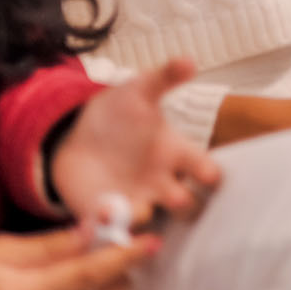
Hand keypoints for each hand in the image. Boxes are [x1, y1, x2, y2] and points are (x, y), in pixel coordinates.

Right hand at [0, 227, 155, 289]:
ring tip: (115, 275)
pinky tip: (97, 285)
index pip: (89, 272)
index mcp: (30, 289)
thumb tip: (92, 230)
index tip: (153, 240)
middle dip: (121, 278)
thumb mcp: (3, 251)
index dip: (124, 255)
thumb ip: (51, 246)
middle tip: (130, 257)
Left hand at [50, 59, 220, 230]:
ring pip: (150, 221)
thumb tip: (189, 61)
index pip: (208, 171)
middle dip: (185, 204)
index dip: (212, 175)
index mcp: (176, 153)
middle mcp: (162, 182)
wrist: (78, 134)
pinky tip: (97, 217)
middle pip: (189, 206)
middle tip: (175, 196)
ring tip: (128, 209)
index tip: (209, 175)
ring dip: (140, 216)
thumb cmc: (120, 113)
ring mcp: (136, 199)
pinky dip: (106, 227)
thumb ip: (165, 77)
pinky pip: (111, 229)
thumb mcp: (140, 90)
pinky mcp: (105, 212)